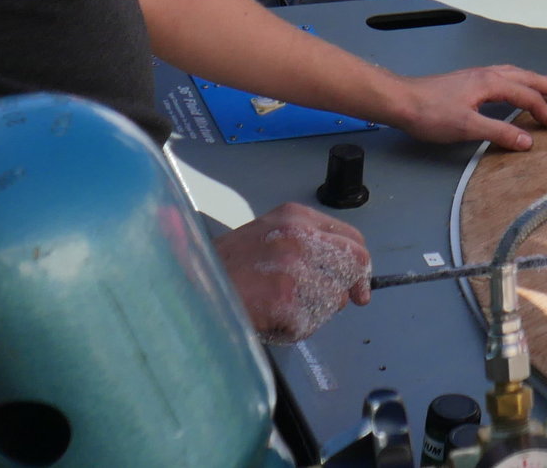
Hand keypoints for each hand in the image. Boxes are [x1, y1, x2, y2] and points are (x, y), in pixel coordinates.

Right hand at [214, 203, 370, 343]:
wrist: (186, 289)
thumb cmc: (223, 269)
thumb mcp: (266, 238)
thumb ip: (306, 248)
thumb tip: (342, 275)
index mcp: (295, 217)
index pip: (351, 238)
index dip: (359, 267)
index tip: (359, 287)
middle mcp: (298, 235)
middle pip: (354, 264)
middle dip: (348, 289)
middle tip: (336, 304)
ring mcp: (293, 265)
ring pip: (334, 299)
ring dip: (312, 313)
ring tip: (278, 308)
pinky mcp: (284, 296)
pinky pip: (309, 323)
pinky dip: (291, 330)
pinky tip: (267, 319)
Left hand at [386, 64, 546, 149]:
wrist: (401, 101)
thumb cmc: (432, 114)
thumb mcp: (467, 127)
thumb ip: (498, 133)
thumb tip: (529, 141)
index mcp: (491, 83)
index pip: (527, 97)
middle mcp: (488, 74)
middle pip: (526, 78)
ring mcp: (477, 75)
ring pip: (514, 74)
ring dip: (534, 80)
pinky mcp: (468, 81)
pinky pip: (503, 76)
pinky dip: (518, 80)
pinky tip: (513, 87)